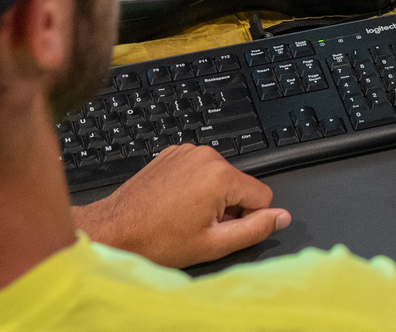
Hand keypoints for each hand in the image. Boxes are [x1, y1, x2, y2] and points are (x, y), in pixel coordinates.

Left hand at [72, 143, 289, 267]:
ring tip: (183, 216)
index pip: (262, 195)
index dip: (247, 219)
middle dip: (227, 207)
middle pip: (240, 185)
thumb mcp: (213, 244)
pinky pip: (199, 170)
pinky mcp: (172, 153)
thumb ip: (255, 229)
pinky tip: (174, 204)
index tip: (222, 230)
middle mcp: (205, 156)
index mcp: (220, 176)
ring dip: (210, 198)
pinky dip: (193, 187)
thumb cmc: (156, 239)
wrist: (115, 230)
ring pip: (219, 178)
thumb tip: (280, 217)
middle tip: (198, 227)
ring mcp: (187, 151)